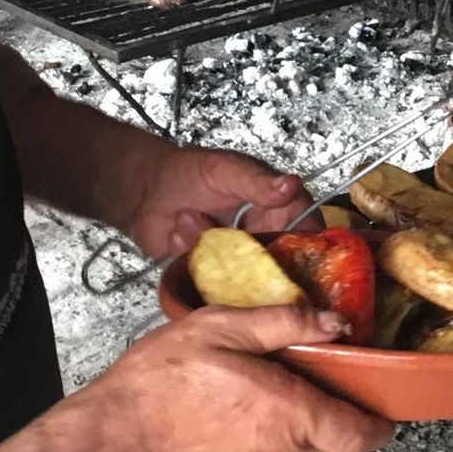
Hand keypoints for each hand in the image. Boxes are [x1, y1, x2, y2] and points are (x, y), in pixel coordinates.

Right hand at [77, 304, 393, 451]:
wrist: (110, 435)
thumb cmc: (161, 381)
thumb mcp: (224, 328)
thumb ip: (286, 323)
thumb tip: (335, 323)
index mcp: (289, 415)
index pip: (362, 435)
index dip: (379, 419)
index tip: (383, 396)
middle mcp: (281, 450)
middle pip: (333, 433)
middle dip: (333, 400)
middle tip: (317, 363)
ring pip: (302, 440)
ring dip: (299, 410)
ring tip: (269, 373)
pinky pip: (272, 447)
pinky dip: (271, 423)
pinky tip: (242, 395)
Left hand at [126, 146, 319, 259]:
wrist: (145, 189)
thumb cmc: (189, 172)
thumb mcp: (225, 170)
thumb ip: (257, 182)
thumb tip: (291, 185)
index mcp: (279, 211)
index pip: (307, 236)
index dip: (306, 250)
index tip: (287, 253)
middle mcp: (263, 240)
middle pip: (278, 267)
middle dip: (247, 254)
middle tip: (223, 236)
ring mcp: (237, 262)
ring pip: (238, 275)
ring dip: (207, 244)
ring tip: (186, 217)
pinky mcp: (211, 276)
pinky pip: (208, 281)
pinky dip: (189, 255)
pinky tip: (176, 232)